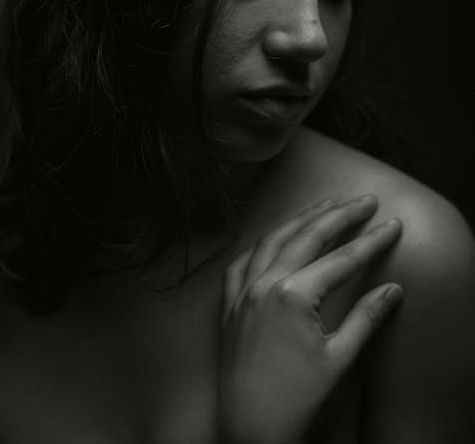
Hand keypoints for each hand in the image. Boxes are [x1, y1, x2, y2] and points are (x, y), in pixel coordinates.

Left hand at [218, 195, 402, 443]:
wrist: (250, 430)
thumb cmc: (296, 400)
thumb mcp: (339, 358)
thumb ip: (366, 318)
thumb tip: (393, 290)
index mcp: (294, 295)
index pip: (343, 259)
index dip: (371, 241)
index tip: (391, 225)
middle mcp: (265, 284)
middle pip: (308, 237)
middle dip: (339, 216)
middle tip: (364, 201)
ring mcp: (243, 292)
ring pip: (272, 240)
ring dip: (300, 219)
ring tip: (324, 205)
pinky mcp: (229, 305)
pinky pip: (240, 262)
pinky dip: (259, 245)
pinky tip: (271, 239)